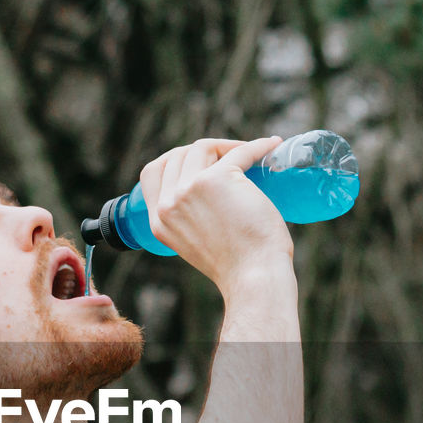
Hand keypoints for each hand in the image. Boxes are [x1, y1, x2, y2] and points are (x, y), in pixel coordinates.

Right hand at [138, 137, 294, 293]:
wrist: (254, 276)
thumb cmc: (236, 265)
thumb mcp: (195, 243)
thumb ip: (191, 222)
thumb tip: (210, 196)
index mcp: (159, 222)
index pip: (152, 173)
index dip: (175, 160)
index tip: (200, 161)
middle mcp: (168, 204)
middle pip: (178, 155)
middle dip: (204, 151)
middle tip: (231, 159)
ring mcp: (190, 189)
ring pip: (203, 148)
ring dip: (226, 146)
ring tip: (249, 154)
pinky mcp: (218, 179)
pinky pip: (239, 152)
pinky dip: (258, 146)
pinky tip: (270, 145)